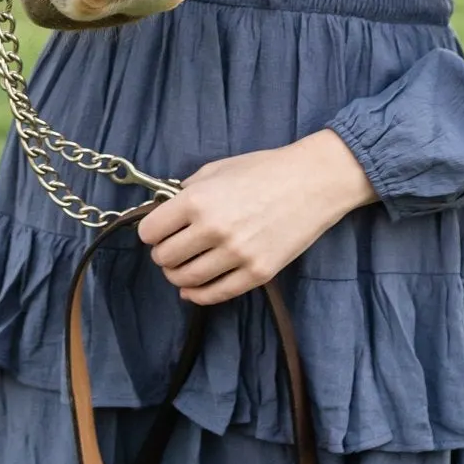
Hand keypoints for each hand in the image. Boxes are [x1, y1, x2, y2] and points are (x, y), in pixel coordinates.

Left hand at [136, 130, 375, 305]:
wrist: (313, 182)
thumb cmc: (264, 169)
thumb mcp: (218, 169)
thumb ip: (188, 190)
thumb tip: (166, 210)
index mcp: (198, 200)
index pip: (151, 231)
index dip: (151, 231)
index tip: (157, 231)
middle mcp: (213, 230)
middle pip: (165, 258)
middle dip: (163, 253)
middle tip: (172, 248)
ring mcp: (237, 255)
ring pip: (186, 279)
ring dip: (177, 275)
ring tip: (182, 267)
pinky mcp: (258, 273)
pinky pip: (216, 294)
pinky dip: (198, 295)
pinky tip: (193, 289)